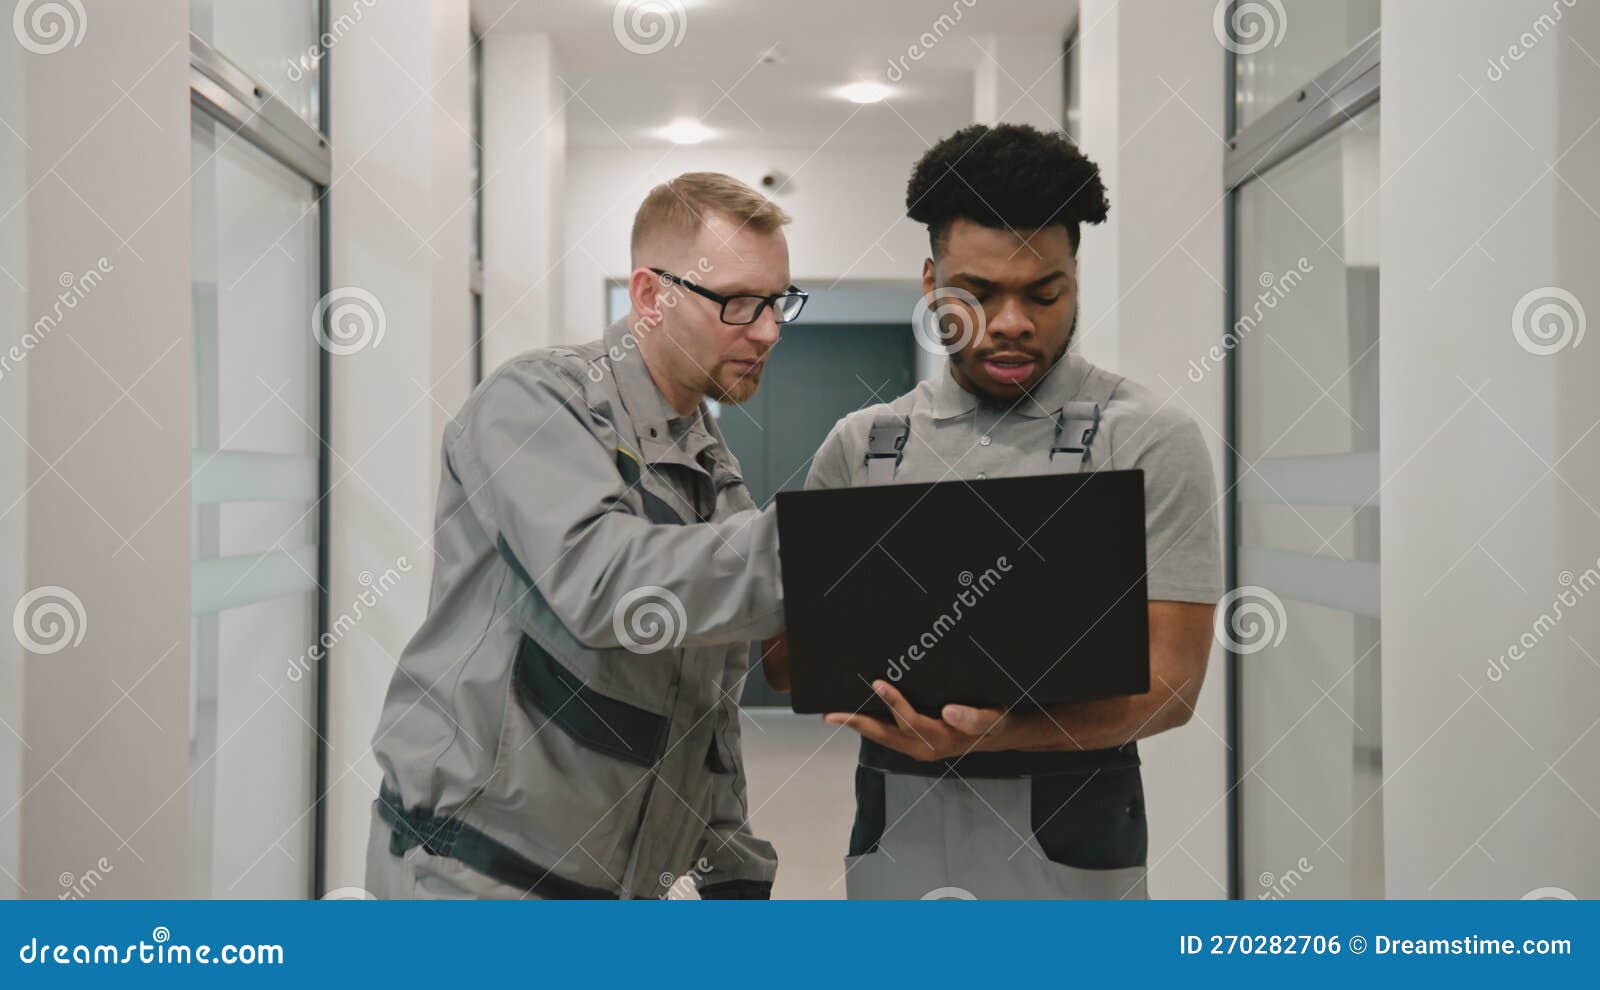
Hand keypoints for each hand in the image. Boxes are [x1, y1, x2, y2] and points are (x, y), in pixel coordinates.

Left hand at [824, 680, 1013, 760]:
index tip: (878, 683)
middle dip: (858, 723)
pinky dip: (871, 726)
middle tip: (831, 715)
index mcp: (941, 739)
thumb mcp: (992, 718)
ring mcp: (919, 748)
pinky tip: (858, 715)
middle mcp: (925, 748)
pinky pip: (889, 736)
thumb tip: (949, 712)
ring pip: (883, 737)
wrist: (1000, 734)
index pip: (910, 722)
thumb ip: (973, 718)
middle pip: (886, 735)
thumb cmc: (996, 722)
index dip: (894, 703)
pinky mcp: (916, 743)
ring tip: (833, 716)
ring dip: (859, 726)